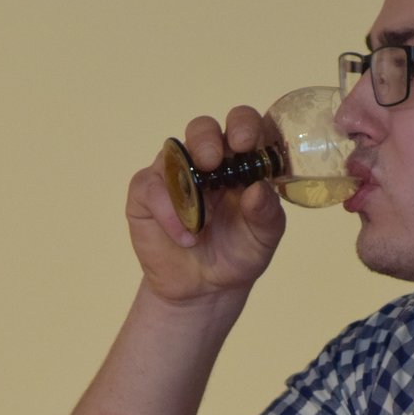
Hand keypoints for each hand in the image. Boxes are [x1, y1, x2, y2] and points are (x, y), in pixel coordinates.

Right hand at [127, 105, 286, 304]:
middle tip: (213, 161)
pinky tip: (185, 237)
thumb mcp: (263, 238)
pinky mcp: (147, 193)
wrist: (203, 289)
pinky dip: (168, 211)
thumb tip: (259, 189)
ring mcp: (174, 173)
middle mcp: (207, 160)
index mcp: (241, 160)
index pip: (243, 126)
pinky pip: (151, 188)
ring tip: (203, 220)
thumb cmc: (237, 253)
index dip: (245, 125)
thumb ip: (266, 213)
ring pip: (172, 151)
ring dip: (185, 178)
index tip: (247, 142)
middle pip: (203, 128)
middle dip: (207, 139)